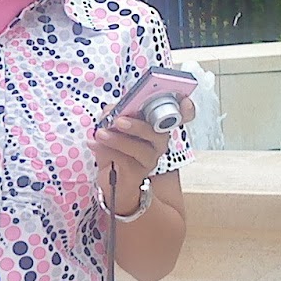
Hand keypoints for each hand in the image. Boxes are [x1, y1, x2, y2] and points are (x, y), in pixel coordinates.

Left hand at [90, 96, 194, 213]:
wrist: (111, 178)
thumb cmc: (116, 147)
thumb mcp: (113, 126)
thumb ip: (115, 113)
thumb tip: (111, 110)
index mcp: (156, 124)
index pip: (180, 115)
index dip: (186, 109)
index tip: (184, 101)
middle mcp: (158, 141)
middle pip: (158, 132)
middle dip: (138, 125)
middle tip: (119, 121)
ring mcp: (150, 157)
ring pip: (140, 148)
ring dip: (117, 139)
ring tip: (100, 134)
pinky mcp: (139, 172)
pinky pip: (125, 160)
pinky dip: (106, 150)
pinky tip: (94, 144)